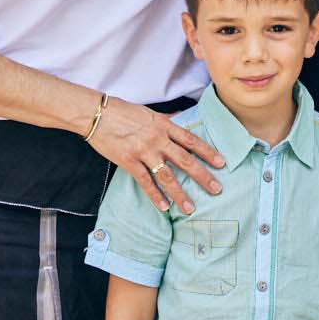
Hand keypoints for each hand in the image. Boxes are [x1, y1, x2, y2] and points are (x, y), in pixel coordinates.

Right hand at [88, 98, 223, 214]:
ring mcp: (143, 151)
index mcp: (164, 125)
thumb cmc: (122, 112)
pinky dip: (155, 195)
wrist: (97, 115)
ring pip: (167, 175)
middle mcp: (157, 139)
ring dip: (180, 193)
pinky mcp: (128, 161)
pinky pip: (145, 181)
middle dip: (202, 176)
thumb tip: (181, 117)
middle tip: (216, 189)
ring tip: (190, 208)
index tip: (221, 162)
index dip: (207, 152)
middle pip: (185, 160)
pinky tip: (164, 207)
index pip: (191, 140)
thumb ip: (166, 119)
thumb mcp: (149, 112)